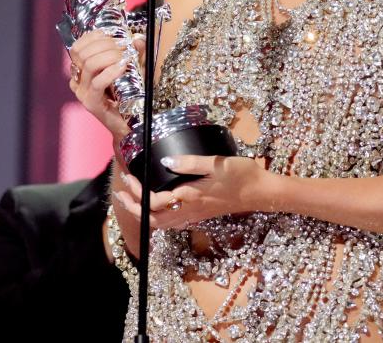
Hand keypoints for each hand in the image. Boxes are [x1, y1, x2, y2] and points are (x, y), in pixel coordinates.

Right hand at [68, 31, 143, 140]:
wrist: (131, 122)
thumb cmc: (131, 94)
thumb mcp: (135, 68)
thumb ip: (137, 53)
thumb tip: (138, 38)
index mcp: (81, 70)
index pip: (78, 47)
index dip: (94, 37)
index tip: (112, 35)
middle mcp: (77, 80)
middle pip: (82, 53)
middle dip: (105, 45)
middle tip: (123, 46)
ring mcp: (82, 92)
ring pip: (89, 65)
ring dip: (109, 56)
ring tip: (125, 57)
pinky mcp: (91, 103)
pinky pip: (97, 83)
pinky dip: (111, 71)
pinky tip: (123, 67)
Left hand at [113, 155, 273, 229]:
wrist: (260, 193)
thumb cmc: (241, 175)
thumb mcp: (217, 163)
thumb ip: (190, 162)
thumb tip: (165, 159)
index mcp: (190, 197)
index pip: (154, 202)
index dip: (137, 193)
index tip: (129, 178)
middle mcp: (189, 210)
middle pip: (153, 220)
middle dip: (133, 208)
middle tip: (121, 193)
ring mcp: (195, 215)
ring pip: (161, 224)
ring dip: (143, 213)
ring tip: (132, 200)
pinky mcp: (200, 214)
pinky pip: (172, 222)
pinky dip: (158, 217)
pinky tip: (156, 206)